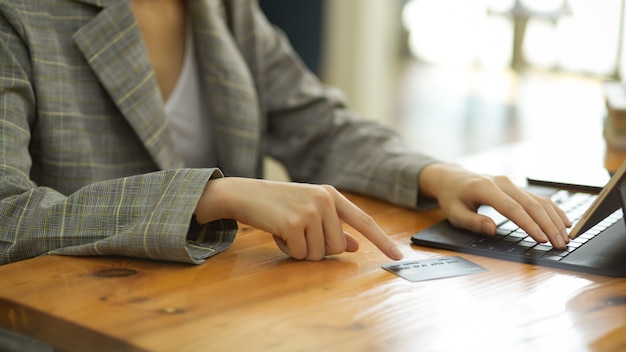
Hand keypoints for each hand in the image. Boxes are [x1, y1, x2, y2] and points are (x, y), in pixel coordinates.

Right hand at [195, 177, 403, 260]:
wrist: (245, 194)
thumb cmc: (278, 204)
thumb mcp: (309, 211)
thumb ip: (333, 227)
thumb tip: (354, 246)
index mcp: (332, 195)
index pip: (364, 221)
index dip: (382, 240)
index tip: (397, 256)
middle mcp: (325, 200)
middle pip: (338, 247)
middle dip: (319, 249)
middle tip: (299, 233)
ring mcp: (311, 210)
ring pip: (319, 253)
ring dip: (301, 250)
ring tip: (287, 230)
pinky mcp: (295, 223)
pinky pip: (300, 254)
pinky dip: (288, 250)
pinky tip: (278, 233)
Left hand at [419, 163, 571, 248]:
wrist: (453, 178)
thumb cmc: (453, 198)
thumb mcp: (454, 213)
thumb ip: (472, 222)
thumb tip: (491, 229)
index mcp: (486, 188)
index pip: (512, 209)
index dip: (529, 224)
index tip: (542, 239)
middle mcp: (502, 183)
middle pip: (531, 204)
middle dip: (549, 225)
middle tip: (560, 244)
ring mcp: (511, 184)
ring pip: (539, 200)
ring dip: (554, 219)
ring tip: (566, 237)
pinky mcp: (516, 187)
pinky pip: (538, 198)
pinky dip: (553, 210)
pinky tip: (564, 222)